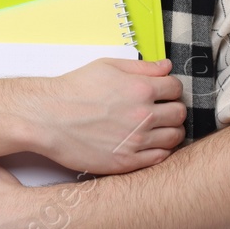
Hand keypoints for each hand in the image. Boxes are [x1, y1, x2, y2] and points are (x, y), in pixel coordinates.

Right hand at [29, 56, 185, 174]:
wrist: (49, 118)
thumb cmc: (74, 90)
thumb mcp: (107, 66)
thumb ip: (141, 67)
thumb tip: (166, 67)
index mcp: (141, 89)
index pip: (176, 88)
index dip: (171, 88)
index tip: (164, 92)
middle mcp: (143, 115)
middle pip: (180, 113)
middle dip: (173, 108)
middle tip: (162, 110)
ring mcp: (137, 141)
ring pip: (175, 137)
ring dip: (171, 130)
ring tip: (157, 128)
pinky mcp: (127, 161)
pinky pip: (160, 157)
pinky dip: (160, 149)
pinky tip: (148, 143)